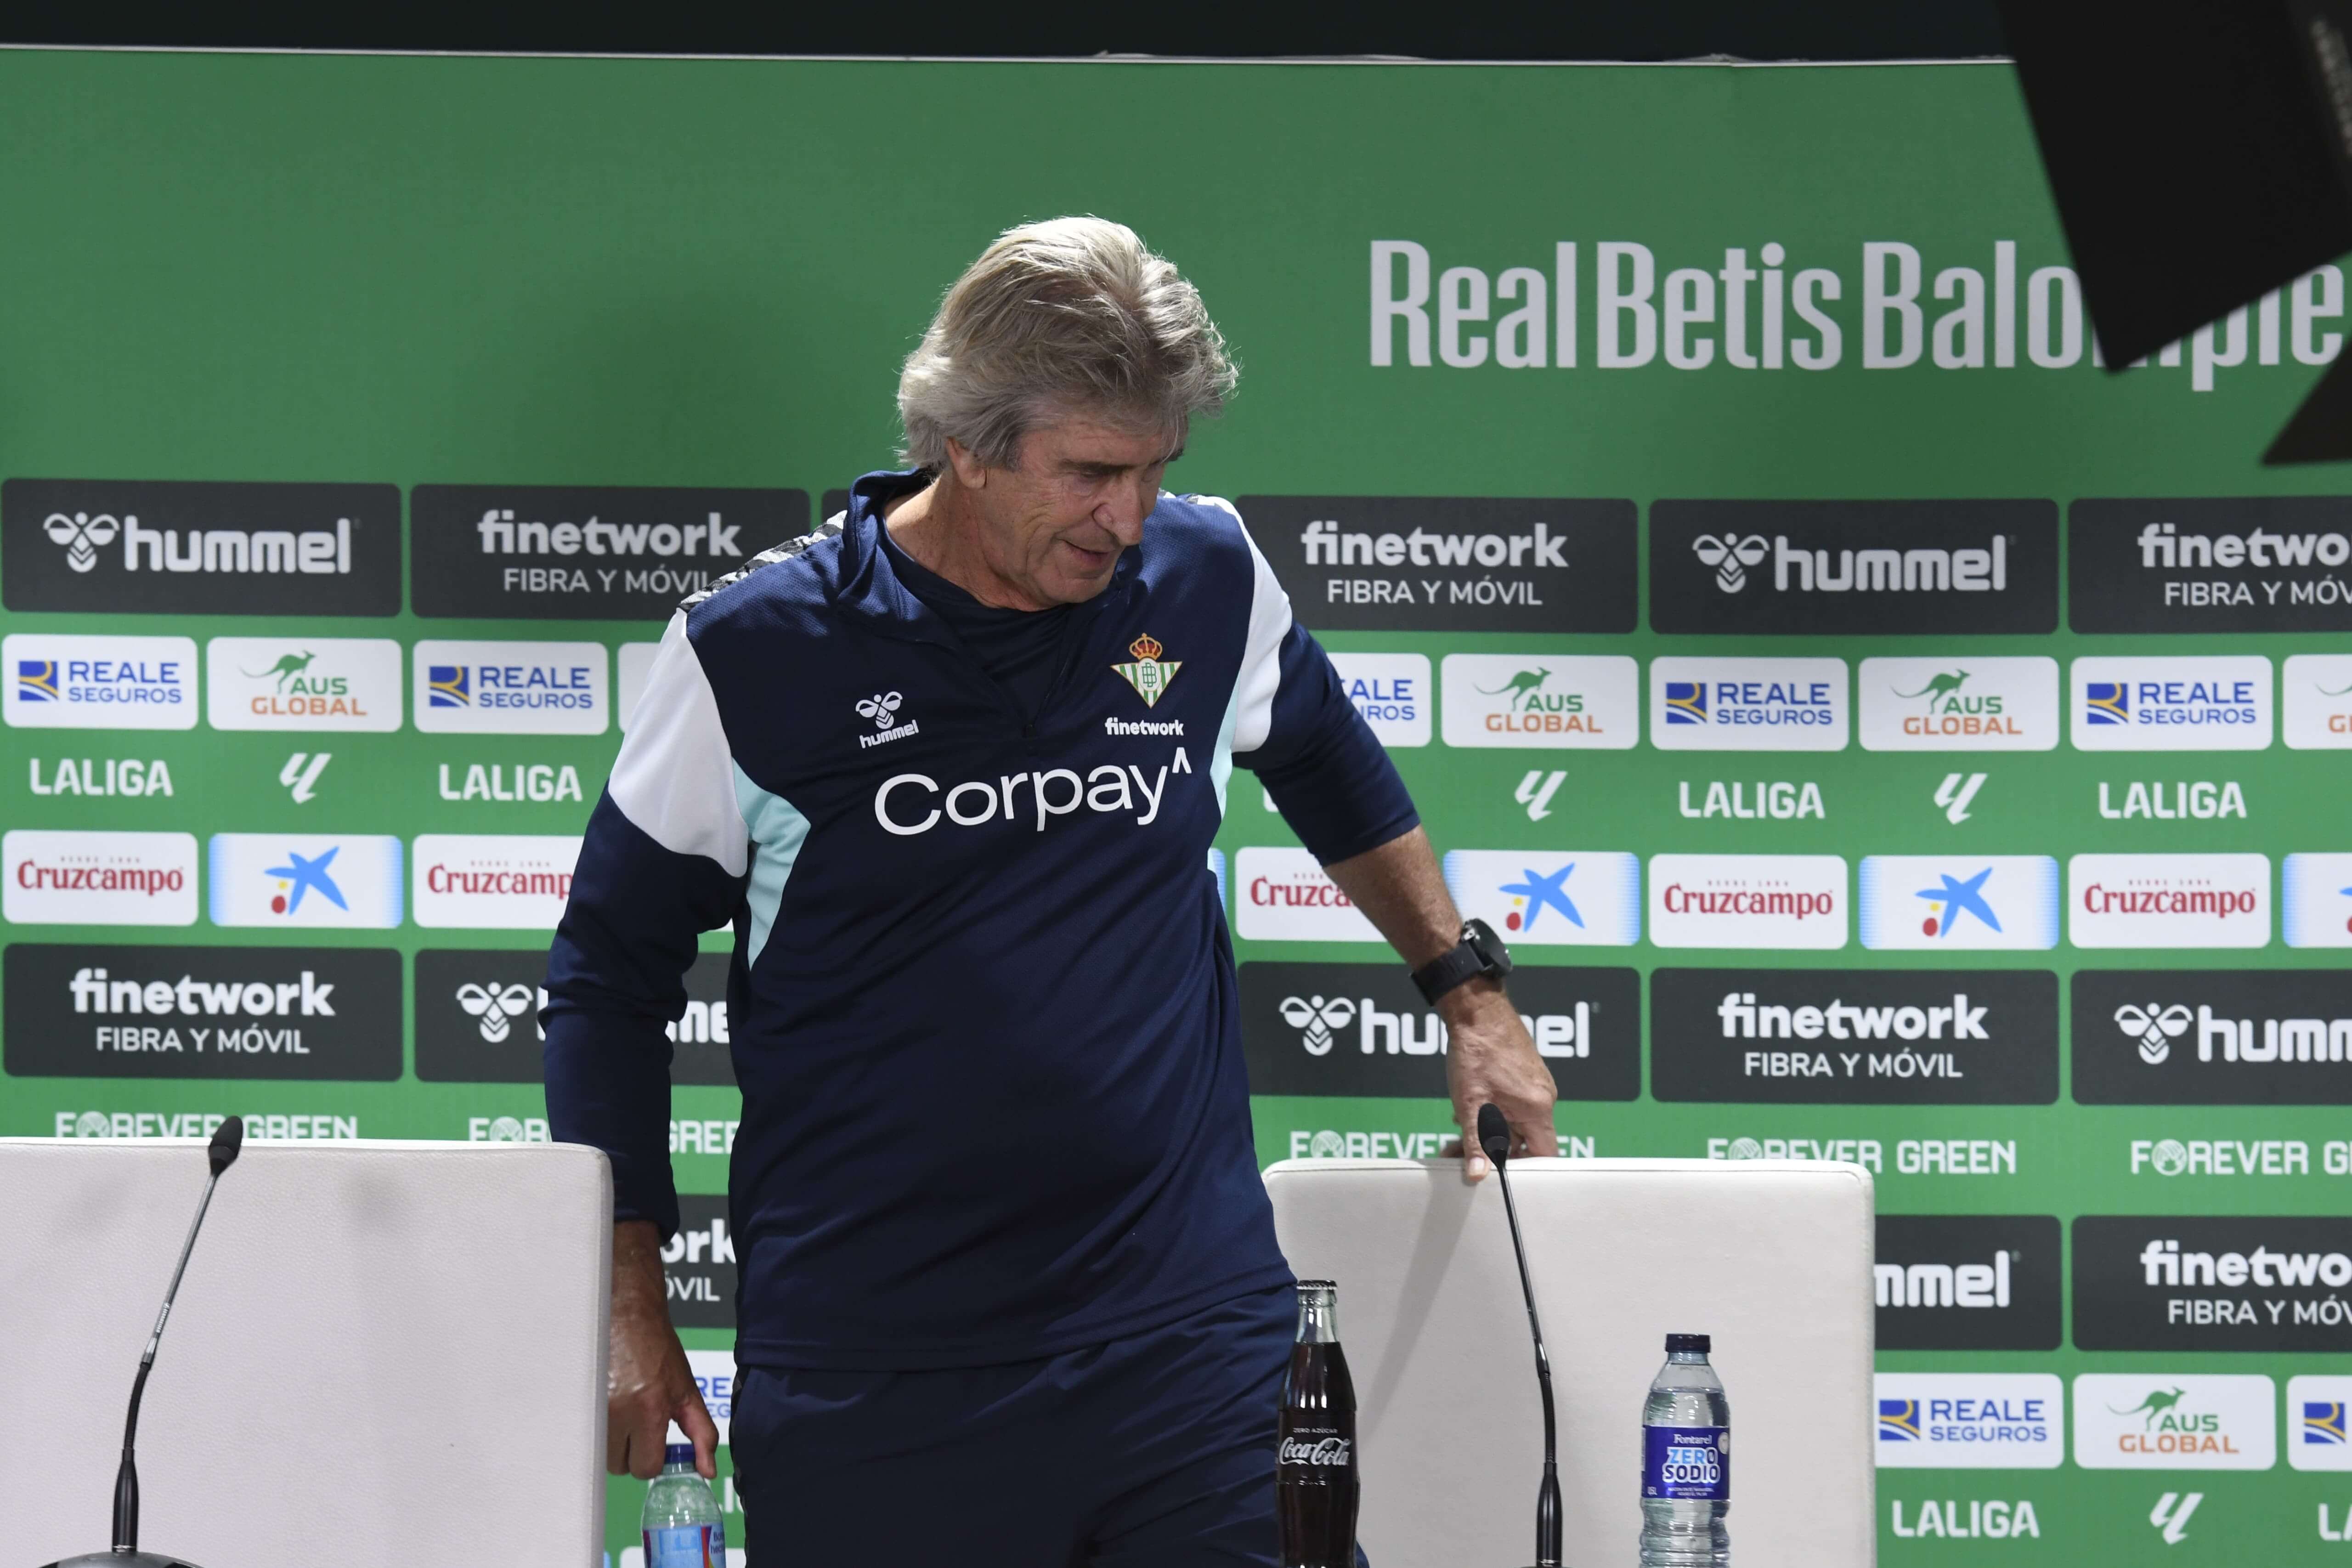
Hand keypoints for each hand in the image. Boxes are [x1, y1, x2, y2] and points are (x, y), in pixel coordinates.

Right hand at [608, 1220, 720, 1478]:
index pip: (646, 1468)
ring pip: (601, 1453)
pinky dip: (595, 1427)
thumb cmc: (659, 1350)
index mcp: (650, 1410)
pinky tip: (606, 1403)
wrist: (627, 1314)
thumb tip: (708, 1471)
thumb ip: (702, 1433)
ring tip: (622, 1410)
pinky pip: (584, 1434)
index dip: (653, 1457)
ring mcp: (593, 1407)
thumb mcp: (687, 1391)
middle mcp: (618, 1412)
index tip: (655, 1441)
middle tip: (638, 1423)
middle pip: (620, 1466)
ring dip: (612, 1441)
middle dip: (631, 1451)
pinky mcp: (575, 1401)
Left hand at [1438, 977, 1557, 1181]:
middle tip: (1461, 1155)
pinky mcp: (1524, 1077)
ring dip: (1487, 1133)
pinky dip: (1490, 1115)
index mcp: (1538, 1108)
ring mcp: (1535, 1086)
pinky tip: (1465, 1113)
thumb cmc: (1476, 1051)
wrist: (1476, 1009)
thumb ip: (1475, 1141)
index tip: (1499, 1176)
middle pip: (1525, 1141)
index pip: (1545, 1154)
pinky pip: (1511, 1107)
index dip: (1524, 1170)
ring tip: (1455, 1137)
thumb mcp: (1470, 1104)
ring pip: (1514, 1124)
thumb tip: (1478, 1174)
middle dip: (1493, 1152)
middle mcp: (1543, 1098)